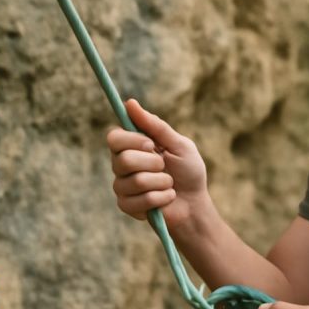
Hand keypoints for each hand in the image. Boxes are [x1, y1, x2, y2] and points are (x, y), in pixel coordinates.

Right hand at [106, 99, 207, 230]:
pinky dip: (161, 198)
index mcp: (132, 146)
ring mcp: (122, 186)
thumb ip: (155, 126)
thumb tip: (130, 103)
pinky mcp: (126, 205)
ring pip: (135, 181)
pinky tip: (166, 198)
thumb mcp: (178, 144)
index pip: (113, 137)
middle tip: (165, 167)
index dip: (131, 140)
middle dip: (153, 164)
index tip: (151, 144)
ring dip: (162, 182)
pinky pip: (140, 200)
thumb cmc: (188, 171)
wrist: (195, 203)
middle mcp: (121, 164)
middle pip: (123, 160)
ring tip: (169, 184)